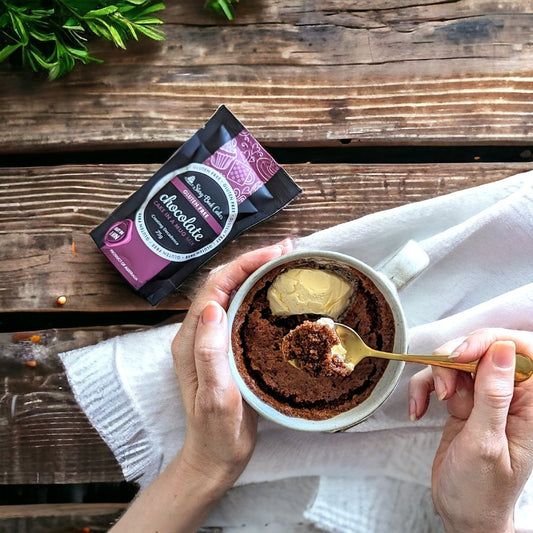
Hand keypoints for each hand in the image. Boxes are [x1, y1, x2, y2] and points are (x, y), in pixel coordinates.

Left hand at [111, 239, 292, 532]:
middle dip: (252, 261)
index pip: (215, 287)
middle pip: (224, 284)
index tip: (275, 253)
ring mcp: (213, 339)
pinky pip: (242, 311)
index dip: (243, 264)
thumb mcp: (215, 397)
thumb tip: (214, 307)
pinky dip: (260, 295)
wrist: (215, 457)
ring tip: (287, 263)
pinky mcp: (227, 347)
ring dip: (257, 274)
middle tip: (288, 251)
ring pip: (234, 294)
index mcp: (192, 339)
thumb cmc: (216, 432)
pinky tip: (280, 294)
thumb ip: (210, 353)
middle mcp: (200, 333)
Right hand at [409, 328, 532, 532]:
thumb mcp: (485, 442)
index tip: (461, 354)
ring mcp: (482, 398)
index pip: (519, 350)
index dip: (489, 342)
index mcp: (528, 404)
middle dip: (455, 360)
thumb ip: (493, 395)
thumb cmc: (482, 491)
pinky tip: (418, 410)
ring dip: (436, 376)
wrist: (462, 515)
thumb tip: (500, 348)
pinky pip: (438, 379)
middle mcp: (508, 396)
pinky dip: (423, 390)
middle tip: (444, 387)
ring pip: (455, 361)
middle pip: (481, 349)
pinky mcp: (461, 403)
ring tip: (434, 402)